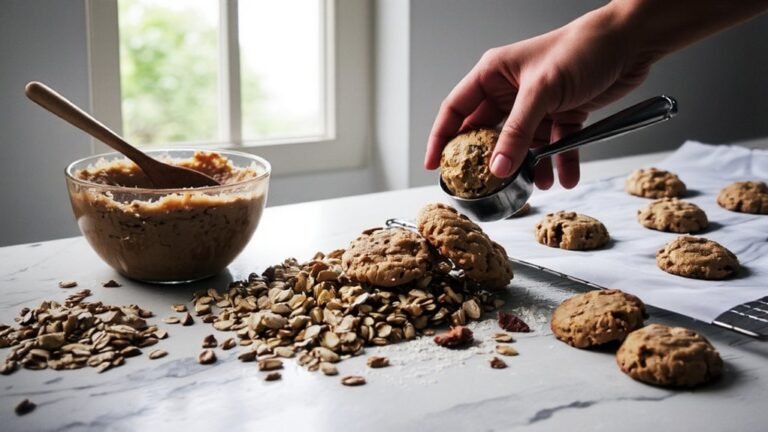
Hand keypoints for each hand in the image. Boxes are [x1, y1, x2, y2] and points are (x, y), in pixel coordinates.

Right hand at [425, 5, 651, 189]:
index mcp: (494, 75)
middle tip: (486, 186)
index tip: (434, 165)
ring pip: (524, 146)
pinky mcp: (563, 115)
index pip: (456, 109)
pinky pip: (554, 146)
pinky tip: (565, 177)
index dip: (441, 138)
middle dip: (491, 161)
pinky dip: (560, 163)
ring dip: (530, 167)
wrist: (631, 42)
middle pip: (489, 133)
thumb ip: (517, 132)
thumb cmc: (582, 48)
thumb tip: (497, 167)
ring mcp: (537, 105)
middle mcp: (511, 91)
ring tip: (536, 185)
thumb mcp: (542, 91)